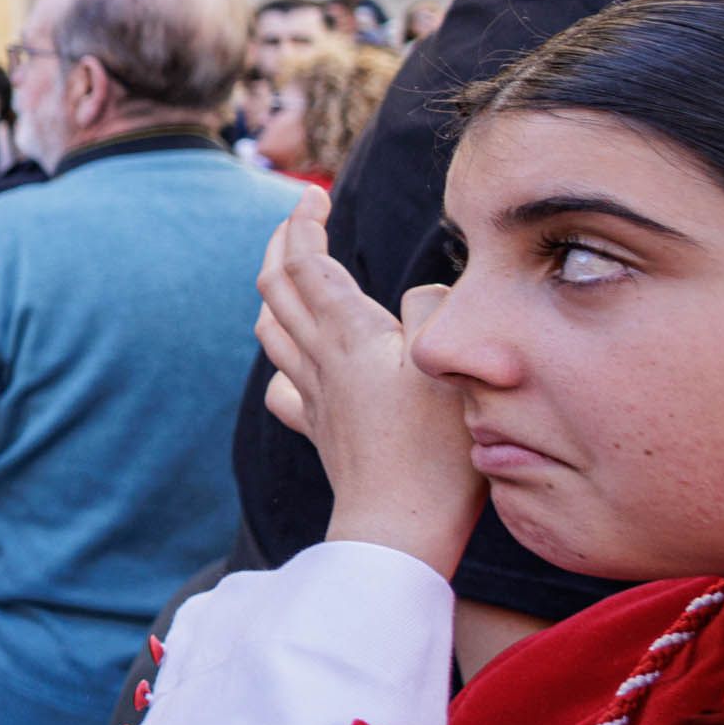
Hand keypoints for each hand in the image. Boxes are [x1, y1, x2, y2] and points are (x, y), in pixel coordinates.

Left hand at [254, 190, 484, 576]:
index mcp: (348, 336)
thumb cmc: (436, 452)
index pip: (307, 263)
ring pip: (271, 330)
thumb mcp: (452, 365)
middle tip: (299, 217)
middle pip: (276, 288)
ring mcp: (313, 397)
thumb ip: (433, 311)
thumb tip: (422, 290)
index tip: (312, 193)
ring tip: (292, 274)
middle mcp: (319, 361)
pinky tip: (296, 362)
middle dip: (282, 244)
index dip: (303, 222)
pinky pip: (284, 382)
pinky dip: (284, 357)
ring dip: (275, 292)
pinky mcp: (320, 430)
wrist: (399, 531)